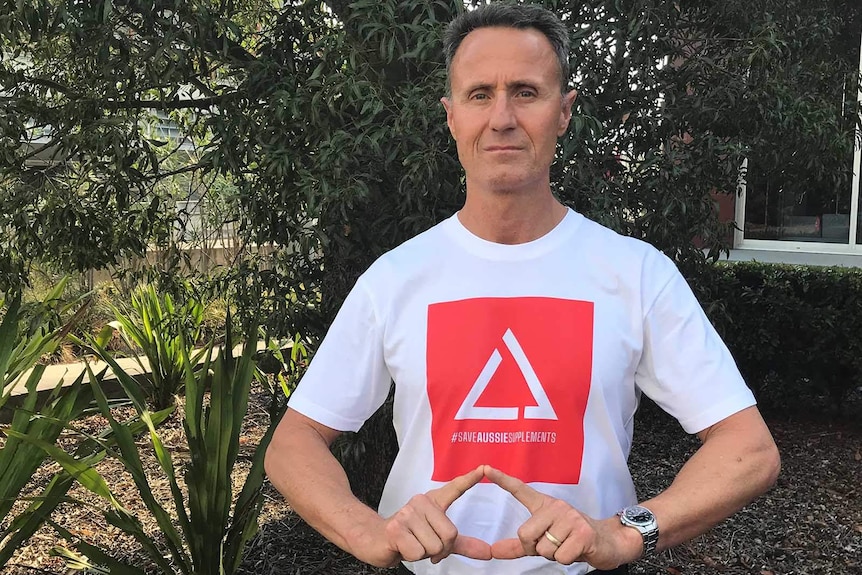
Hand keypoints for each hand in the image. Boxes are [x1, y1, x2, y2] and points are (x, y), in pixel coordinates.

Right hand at [374, 465, 491, 565]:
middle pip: (450, 534)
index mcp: (432, 502)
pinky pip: (418, 552)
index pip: (454, 488)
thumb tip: (487, 552)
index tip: (484, 468)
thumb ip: (462, 544)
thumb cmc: (408, 537)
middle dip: (441, 549)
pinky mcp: (396, 528)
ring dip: (425, 554)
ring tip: (412, 544)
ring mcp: (408, 513)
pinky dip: (412, 557)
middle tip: (424, 546)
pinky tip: (402, 547)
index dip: (469, 479)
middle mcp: (421, 502)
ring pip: (435, 546)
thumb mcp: (437, 539)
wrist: (375, 540)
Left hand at [485, 466, 634, 568]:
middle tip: (553, 545)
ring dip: (553, 555)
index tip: (485, 468)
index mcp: (545, 506)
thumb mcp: (544, 541)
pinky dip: (566, 560)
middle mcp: (556, 507)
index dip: (501, 480)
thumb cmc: (572, 540)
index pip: (520, 489)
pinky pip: (560, 557)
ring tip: (567, 546)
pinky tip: (577, 550)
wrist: (608, 541)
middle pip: (525, 534)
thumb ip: (519, 546)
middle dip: (535, 548)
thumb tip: (494, 551)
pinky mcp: (582, 532)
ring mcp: (570, 517)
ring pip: (543, 548)